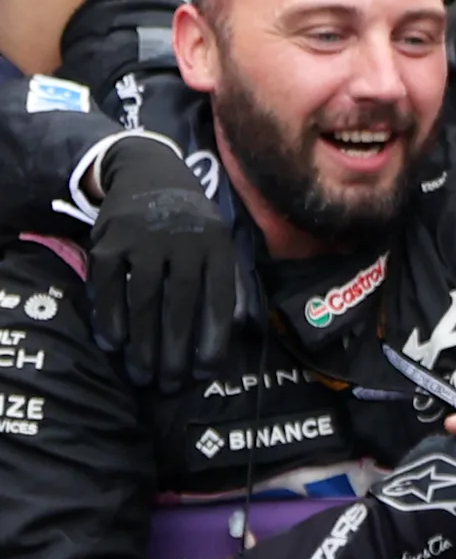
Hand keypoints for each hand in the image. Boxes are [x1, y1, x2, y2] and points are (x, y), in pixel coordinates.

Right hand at [84, 133, 240, 392]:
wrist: (150, 174)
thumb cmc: (192, 224)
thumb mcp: (221, 243)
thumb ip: (233, 282)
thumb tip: (245, 327)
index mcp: (217, 246)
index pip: (218, 300)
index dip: (212, 339)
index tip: (205, 373)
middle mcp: (184, 242)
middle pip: (179, 305)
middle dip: (174, 350)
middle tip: (168, 384)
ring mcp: (144, 240)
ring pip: (144, 300)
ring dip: (142, 343)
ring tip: (142, 375)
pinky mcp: (109, 241)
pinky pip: (108, 286)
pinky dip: (109, 317)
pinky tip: (113, 344)